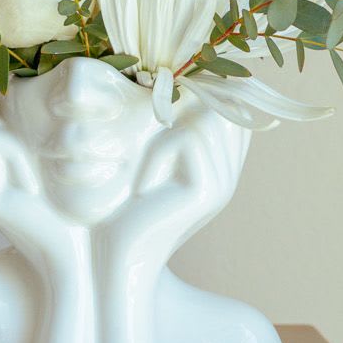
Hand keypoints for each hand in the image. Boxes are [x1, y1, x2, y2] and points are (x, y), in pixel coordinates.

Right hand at [0, 112, 80, 276]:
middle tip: (34, 150)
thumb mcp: (58, 174)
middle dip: (2, 120)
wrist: (72, 263)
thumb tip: (45, 115)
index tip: (38, 146)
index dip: (5, 117)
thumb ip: (44, 148)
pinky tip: (34, 184)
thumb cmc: (75, 218)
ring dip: (10, 134)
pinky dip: (15, 152)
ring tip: (34, 165)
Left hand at [100, 110, 246, 264]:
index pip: (225, 108)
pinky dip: (156, 154)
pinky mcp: (209, 192)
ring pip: (203, 119)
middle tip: (145, 148)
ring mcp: (223, 183)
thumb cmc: (118, 205)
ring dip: (161, 136)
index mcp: (216, 165)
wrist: (115, 258)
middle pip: (219, 107)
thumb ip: (162, 128)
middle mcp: (227, 173)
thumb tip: (169, 83)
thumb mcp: (140, 160)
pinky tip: (141, 188)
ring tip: (142, 173)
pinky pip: (187, 139)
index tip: (154, 121)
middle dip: (176, 113)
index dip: (193, 100)